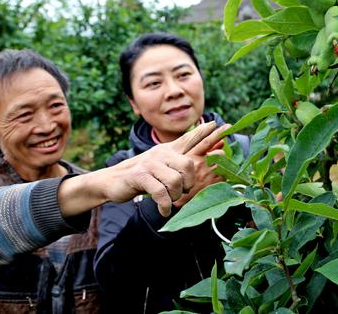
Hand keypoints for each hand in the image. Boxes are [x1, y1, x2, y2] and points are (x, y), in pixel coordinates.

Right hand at [58, 121, 219, 216]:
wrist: (113, 181)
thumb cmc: (143, 175)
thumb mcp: (161, 164)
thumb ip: (179, 159)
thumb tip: (201, 158)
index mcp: (169, 150)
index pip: (191, 138)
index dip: (207, 132)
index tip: (225, 126)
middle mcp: (161, 153)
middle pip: (189, 164)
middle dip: (190, 182)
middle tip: (183, 192)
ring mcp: (150, 163)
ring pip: (176, 181)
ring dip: (176, 196)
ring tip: (171, 201)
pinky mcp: (140, 176)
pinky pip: (161, 192)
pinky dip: (165, 205)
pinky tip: (164, 210)